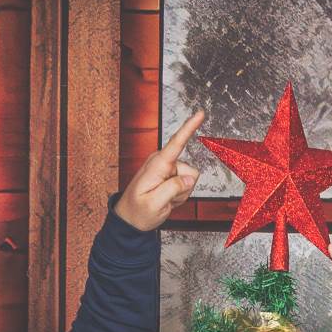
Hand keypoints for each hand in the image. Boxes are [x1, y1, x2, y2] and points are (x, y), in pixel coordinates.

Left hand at [115, 109, 203, 230]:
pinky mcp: (171, 174)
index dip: (189, 128)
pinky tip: (168, 198)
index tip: (200, 114)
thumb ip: (173, 189)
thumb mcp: (155, 204)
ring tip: (165, 199)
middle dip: (184, 189)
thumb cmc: (139, 211)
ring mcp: (167, 168)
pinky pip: (186, 184)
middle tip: (167, 199)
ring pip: (190, 179)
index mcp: (157, 165)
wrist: (131, 217)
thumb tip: (189, 178)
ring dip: (181, 193)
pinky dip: (180, 195)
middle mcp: (163, 162)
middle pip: (190, 171)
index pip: (176, 143)